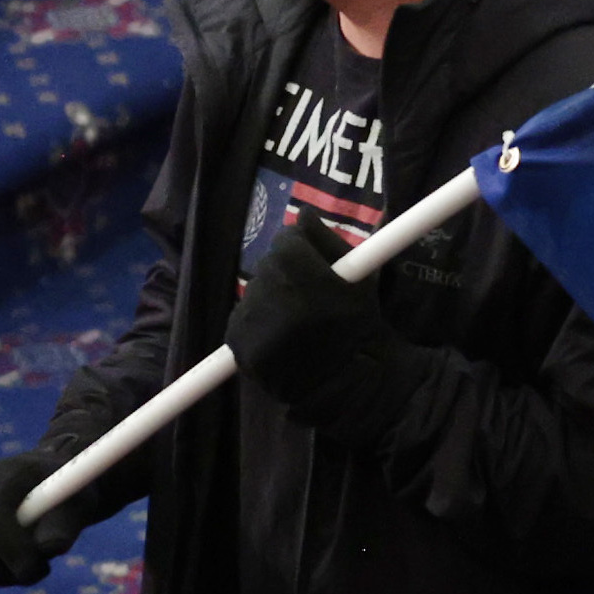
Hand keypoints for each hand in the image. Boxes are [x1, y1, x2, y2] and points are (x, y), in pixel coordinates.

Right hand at [0, 451, 83, 587]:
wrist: (50, 485)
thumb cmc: (68, 494)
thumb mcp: (77, 503)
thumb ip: (64, 524)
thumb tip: (51, 547)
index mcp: (3, 474)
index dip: (10, 545)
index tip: (35, 570)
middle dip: (9, 563)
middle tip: (43, 569)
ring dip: (2, 572)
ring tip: (35, 563)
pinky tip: (17, 568)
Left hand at [226, 215, 404, 422]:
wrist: (345, 382)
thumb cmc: (357, 326)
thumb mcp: (357, 279)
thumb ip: (328, 241)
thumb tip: (302, 212)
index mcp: (298, 267)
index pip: (288, 239)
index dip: (303, 251)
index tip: (315, 268)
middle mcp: (267, 287)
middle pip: (270, 265)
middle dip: (287, 275)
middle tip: (308, 298)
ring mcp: (249, 316)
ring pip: (254, 292)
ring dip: (271, 299)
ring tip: (296, 322)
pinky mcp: (236, 342)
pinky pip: (242, 319)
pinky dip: (257, 324)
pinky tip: (279, 337)